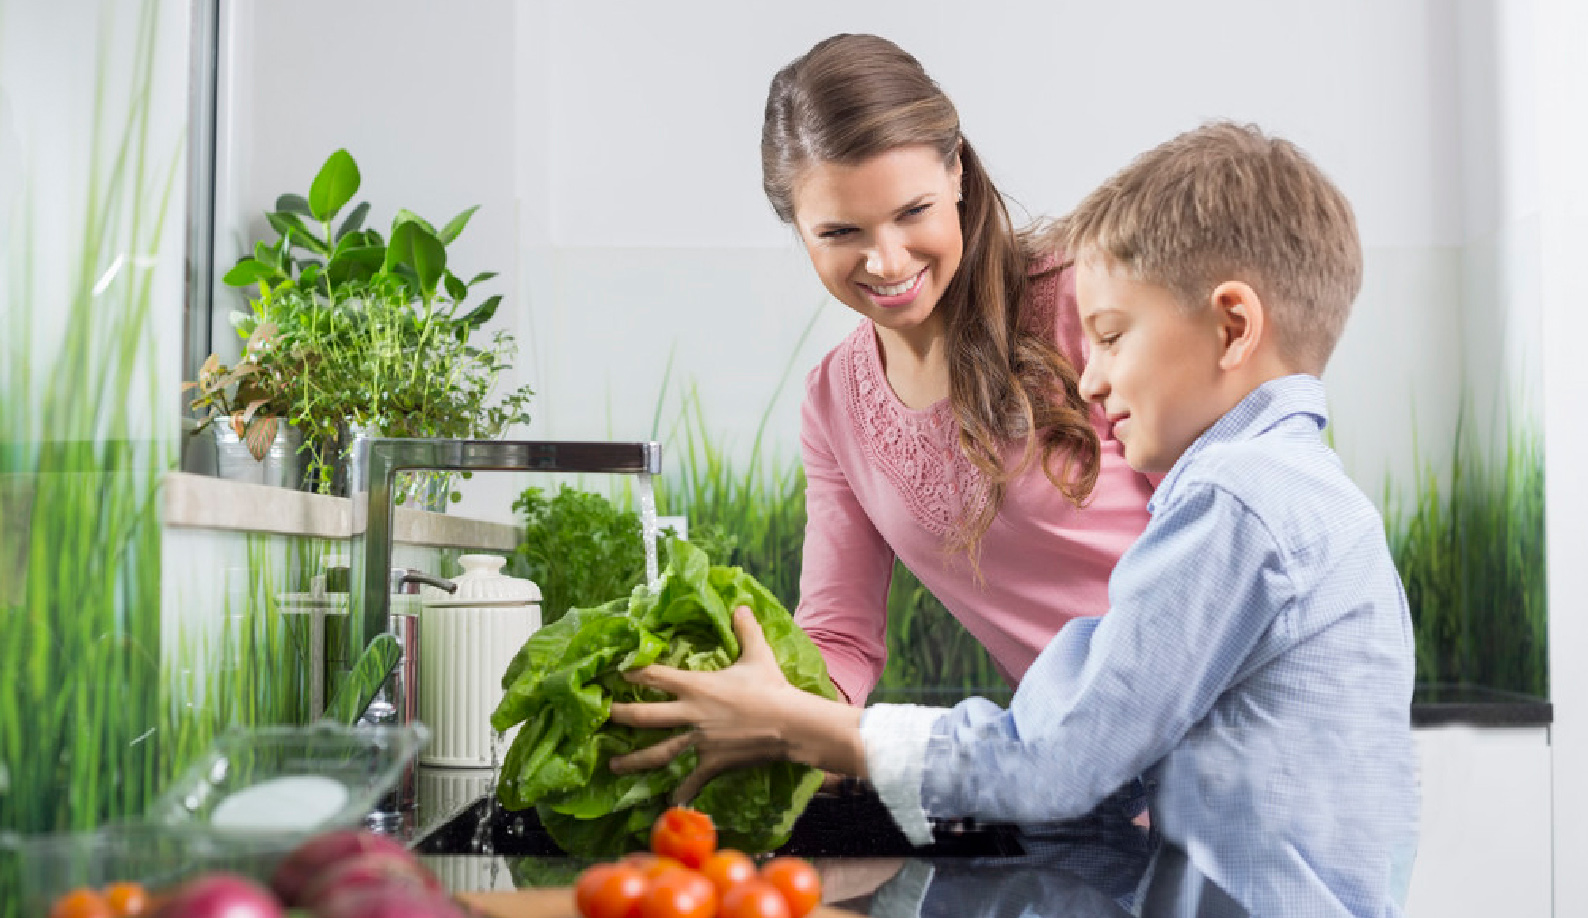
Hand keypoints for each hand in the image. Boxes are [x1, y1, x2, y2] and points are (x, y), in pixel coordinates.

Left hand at [608, 606, 864, 803]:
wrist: (790, 724)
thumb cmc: (771, 688)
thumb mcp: (758, 655)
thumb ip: (746, 630)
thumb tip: (740, 605)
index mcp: (697, 686)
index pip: (656, 677)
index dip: (634, 673)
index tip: (617, 672)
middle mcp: (691, 714)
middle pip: (646, 716)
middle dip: (621, 715)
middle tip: (602, 716)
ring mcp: (699, 741)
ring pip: (659, 752)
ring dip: (634, 760)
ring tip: (614, 765)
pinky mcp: (712, 763)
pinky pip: (692, 780)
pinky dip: (680, 793)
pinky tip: (668, 803)